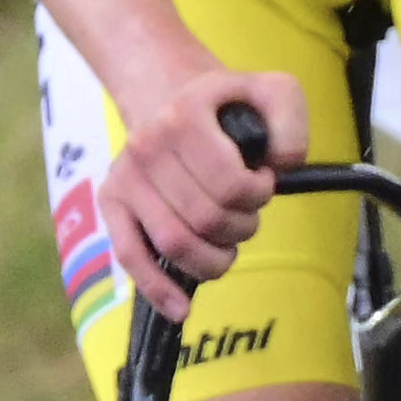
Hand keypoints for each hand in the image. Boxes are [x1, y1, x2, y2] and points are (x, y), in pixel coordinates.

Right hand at [97, 61, 295, 298]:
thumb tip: (280, 165)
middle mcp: (147, 145)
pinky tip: (181, 308)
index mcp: (185, 116)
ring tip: (227, 241)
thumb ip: (289, 122)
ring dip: (215, 257)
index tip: (262, 184)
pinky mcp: (111, 202)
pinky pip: (130, 256)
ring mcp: (126, 177)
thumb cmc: (227, 106)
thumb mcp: (272, 91)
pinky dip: (157, 289)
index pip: (231, 184)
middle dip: (240, 227)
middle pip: (206, 220)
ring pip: (176, 245)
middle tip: (246, 213)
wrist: (170, 94)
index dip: (258, 195)